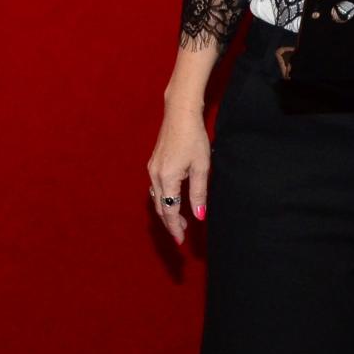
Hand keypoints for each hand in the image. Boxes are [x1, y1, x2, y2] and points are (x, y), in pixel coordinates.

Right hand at [147, 101, 210, 245]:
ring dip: (167, 211)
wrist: (180, 113)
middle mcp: (155, 175)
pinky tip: (174, 199)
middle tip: (181, 234)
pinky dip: (164, 199)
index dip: (175, 227)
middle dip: (170, 222)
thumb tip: (199, 215)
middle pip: (161, 207)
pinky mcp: (154, 162)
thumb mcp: (201, 167)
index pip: (170, 211)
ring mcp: (152, 168)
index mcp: (167, 178)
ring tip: (180, 219)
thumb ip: (199, 193)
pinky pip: (156, 187)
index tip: (180, 240)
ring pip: (157, 198)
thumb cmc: (194, 137)